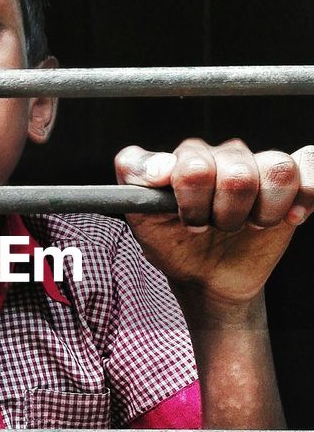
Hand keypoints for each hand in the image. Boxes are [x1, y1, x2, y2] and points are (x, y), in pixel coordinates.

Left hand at [115, 138, 313, 306]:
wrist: (208, 277)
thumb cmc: (175, 244)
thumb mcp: (141, 219)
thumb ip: (134, 180)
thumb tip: (159, 166)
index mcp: (187, 158)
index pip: (195, 166)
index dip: (193, 202)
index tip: (189, 222)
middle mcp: (224, 155)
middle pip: (238, 174)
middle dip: (226, 216)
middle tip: (216, 228)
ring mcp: (259, 166)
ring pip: (278, 170)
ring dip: (263, 212)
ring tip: (248, 226)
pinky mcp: (292, 182)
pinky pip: (311, 165)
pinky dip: (307, 193)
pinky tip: (289, 218)